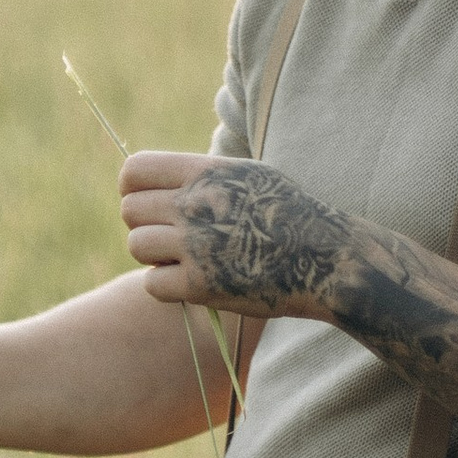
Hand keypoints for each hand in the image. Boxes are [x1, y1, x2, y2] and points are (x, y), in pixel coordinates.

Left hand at [119, 150, 349, 317]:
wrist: (327, 260)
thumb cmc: (291, 216)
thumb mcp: (250, 175)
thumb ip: (204, 176)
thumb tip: (156, 181)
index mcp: (207, 172)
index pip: (134, 170)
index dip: (132, 189)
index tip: (146, 203)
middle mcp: (197, 203)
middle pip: (130, 210)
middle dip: (145, 225)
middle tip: (172, 238)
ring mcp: (197, 244)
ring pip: (137, 245)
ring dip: (155, 256)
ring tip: (185, 260)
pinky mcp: (200, 284)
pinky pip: (152, 283)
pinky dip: (167, 287)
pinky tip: (193, 283)